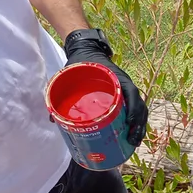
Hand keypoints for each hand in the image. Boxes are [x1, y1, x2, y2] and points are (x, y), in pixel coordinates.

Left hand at [64, 31, 148, 148]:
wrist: (87, 50)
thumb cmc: (82, 63)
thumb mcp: (70, 74)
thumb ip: (60, 92)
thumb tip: (53, 119)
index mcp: (117, 78)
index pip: (132, 93)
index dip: (133, 109)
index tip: (129, 123)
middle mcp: (125, 85)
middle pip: (139, 106)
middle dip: (139, 124)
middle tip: (132, 140)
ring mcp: (126, 91)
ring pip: (140, 110)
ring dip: (139, 126)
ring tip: (133, 142)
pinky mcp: (124, 96)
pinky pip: (134, 109)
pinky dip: (136, 123)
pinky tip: (131, 135)